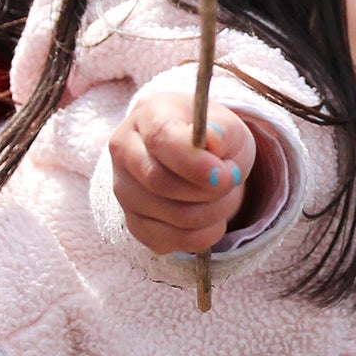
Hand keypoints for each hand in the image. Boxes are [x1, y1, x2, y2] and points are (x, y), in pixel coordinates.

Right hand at [109, 94, 256, 254]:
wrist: (200, 157)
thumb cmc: (212, 137)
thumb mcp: (228, 126)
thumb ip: (224, 132)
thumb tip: (213, 141)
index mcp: (148, 115)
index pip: (160, 139)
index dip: (193, 162)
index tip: (223, 174)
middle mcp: (125, 150)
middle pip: (158, 181)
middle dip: (206, 191)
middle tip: (231, 184)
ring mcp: (124, 189)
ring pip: (166, 216)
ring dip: (209, 214)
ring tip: (225, 198)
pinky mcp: (133, 222)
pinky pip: (165, 240)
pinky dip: (199, 237)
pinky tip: (213, 221)